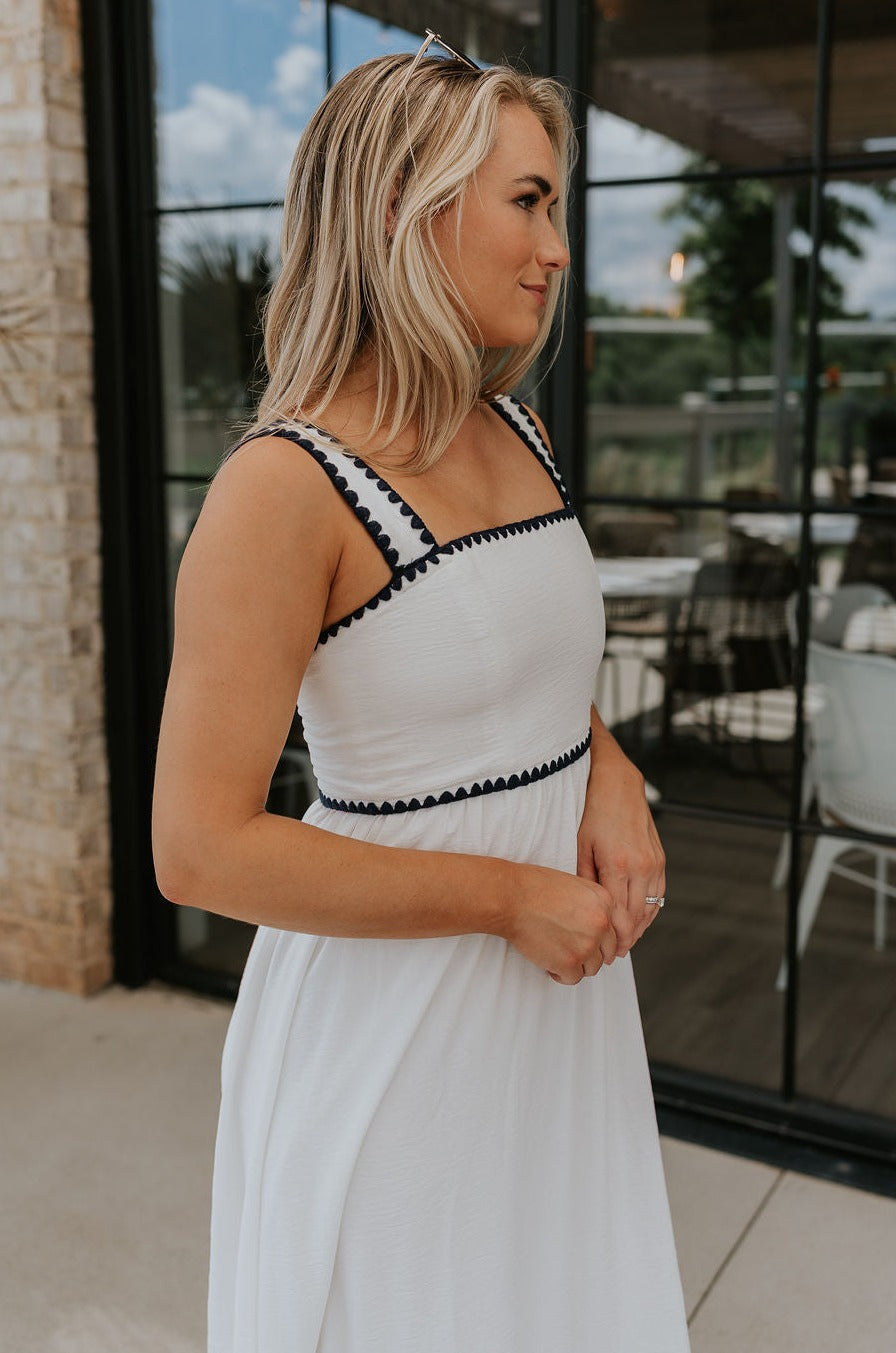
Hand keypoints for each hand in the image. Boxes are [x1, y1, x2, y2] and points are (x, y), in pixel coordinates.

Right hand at [502, 863, 617, 984]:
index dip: (606, 940)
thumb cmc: (534, 887)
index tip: (598, 946)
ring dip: (577, 965)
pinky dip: (561, 974)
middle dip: (591, 953)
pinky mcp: (570, 961)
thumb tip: (601, 928)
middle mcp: (601, 922)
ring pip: (592, 967)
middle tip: (573, 950)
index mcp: (604, 901)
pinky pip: (573, 978)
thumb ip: (592, 905)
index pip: (620, 930)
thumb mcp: (575, 885)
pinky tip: (550, 964)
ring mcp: (587, 943)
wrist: (510, 897)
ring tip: (558, 955)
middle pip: (607, 951)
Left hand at [576, 718, 665, 957]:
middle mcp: (641, 867)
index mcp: (618, 866)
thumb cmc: (594, 812)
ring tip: (625, 941)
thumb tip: (586, 908)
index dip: (614, 939)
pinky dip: (649, 910)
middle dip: (627, 939)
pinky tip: (638, 918)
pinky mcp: (660, 857)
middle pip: (638, 917)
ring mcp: (654, 862)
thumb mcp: (580, 846)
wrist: (618, 784)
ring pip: (651, 908)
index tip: (606, 951)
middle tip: (613, 953)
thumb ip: (585, 879)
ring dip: (640, 927)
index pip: (620, 917)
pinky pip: (659, 893)